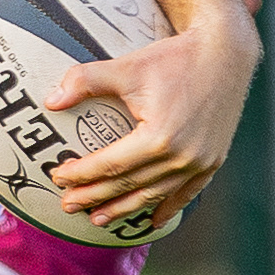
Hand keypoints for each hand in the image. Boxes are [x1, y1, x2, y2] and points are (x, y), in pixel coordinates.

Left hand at [42, 18, 258, 229]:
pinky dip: (168, 208)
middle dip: (94, 197)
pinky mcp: (213, 161)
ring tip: (98, 218)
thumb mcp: (125, 66)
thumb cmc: (174, 59)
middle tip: (68, 205)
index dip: (81, 174)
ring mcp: (200, 163)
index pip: (110, 165)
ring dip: (125, 208)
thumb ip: (84, 81)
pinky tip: (152, 221)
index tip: (58, 177)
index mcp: (158, 137)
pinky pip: (187, 193)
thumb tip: (50, 102)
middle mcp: (182, 157)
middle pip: (129, 184)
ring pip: (154, 194)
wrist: (225, 53)